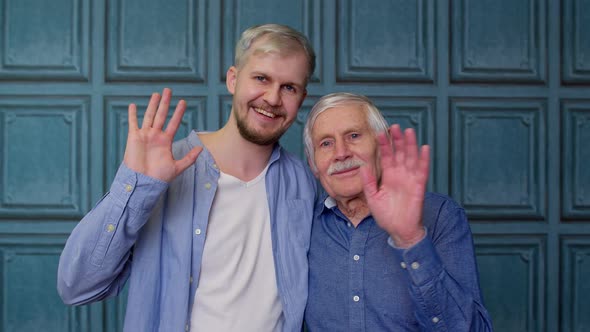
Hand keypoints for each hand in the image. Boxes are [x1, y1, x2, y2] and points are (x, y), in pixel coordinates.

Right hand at [123, 88, 201, 181]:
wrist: (143, 182)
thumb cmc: (159, 177)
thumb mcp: (177, 167)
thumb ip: (189, 158)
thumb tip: (201, 149)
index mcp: (166, 141)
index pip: (174, 123)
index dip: (178, 113)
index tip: (183, 102)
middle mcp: (156, 136)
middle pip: (162, 115)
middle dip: (166, 103)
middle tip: (169, 90)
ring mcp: (145, 135)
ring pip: (149, 116)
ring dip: (153, 105)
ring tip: (156, 94)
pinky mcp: (134, 138)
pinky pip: (133, 123)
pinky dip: (132, 114)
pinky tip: (133, 105)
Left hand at [361, 124, 429, 247]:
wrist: (398, 230)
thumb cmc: (386, 215)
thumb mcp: (372, 197)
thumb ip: (368, 181)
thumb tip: (362, 165)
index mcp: (388, 176)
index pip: (386, 156)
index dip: (384, 145)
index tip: (379, 132)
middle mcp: (400, 175)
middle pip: (399, 153)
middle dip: (397, 140)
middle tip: (393, 126)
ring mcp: (410, 179)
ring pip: (411, 158)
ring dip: (410, 145)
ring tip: (408, 131)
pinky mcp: (419, 186)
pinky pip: (422, 170)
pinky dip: (424, 159)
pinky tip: (424, 148)